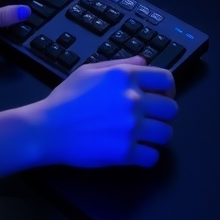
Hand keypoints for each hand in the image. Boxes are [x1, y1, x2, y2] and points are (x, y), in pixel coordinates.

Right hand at [35, 58, 177, 167]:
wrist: (48, 128)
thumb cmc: (65, 99)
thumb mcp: (88, 71)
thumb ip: (119, 65)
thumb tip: (143, 62)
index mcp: (124, 77)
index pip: (166, 79)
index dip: (167, 89)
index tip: (160, 96)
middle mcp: (132, 100)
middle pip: (171, 109)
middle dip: (162, 114)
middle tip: (149, 117)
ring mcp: (131, 128)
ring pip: (166, 134)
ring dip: (155, 135)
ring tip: (140, 135)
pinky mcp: (126, 152)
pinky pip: (153, 157)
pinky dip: (146, 156)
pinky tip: (134, 150)